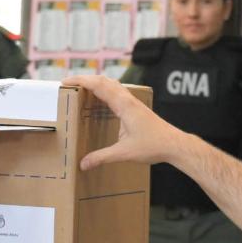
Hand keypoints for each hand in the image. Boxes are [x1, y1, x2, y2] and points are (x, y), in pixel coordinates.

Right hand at [63, 75, 186, 170]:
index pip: (98, 86)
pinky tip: (102, 98)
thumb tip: (83, 164)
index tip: (66, 82)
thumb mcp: (124, 153)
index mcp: (123, 105)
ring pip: (112, 84)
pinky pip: (117, 91)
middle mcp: (128, 100)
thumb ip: (102, 157)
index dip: (80, 81)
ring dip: (95, 82)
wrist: (175, 145)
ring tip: (82, 87)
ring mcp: (133, 102)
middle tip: (68, 83)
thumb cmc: (154, 146)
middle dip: (84, 78)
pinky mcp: (137, 107)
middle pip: (103, 80)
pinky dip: (105, 89)